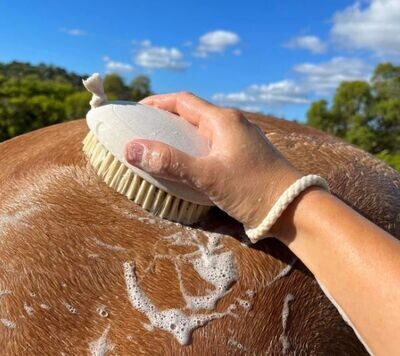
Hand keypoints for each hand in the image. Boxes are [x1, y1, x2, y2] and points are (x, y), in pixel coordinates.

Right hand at [124, 92, 301, 228]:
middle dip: (167, 119)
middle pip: (193, 113)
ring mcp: (240, 140)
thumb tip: (132, 149)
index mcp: (223, 120)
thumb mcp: (209, 176)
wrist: (294, 208)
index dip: (157, 103)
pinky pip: (213, 144)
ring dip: (181, 135)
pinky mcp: (245, 156)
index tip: (136, 111)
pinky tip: (189, 163)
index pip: (183, 101)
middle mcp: (232, 124)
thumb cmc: (253, 188)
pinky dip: (195, 148)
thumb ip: (171, 162)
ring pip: (203, 130)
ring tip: (162, 147)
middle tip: (145, 131)